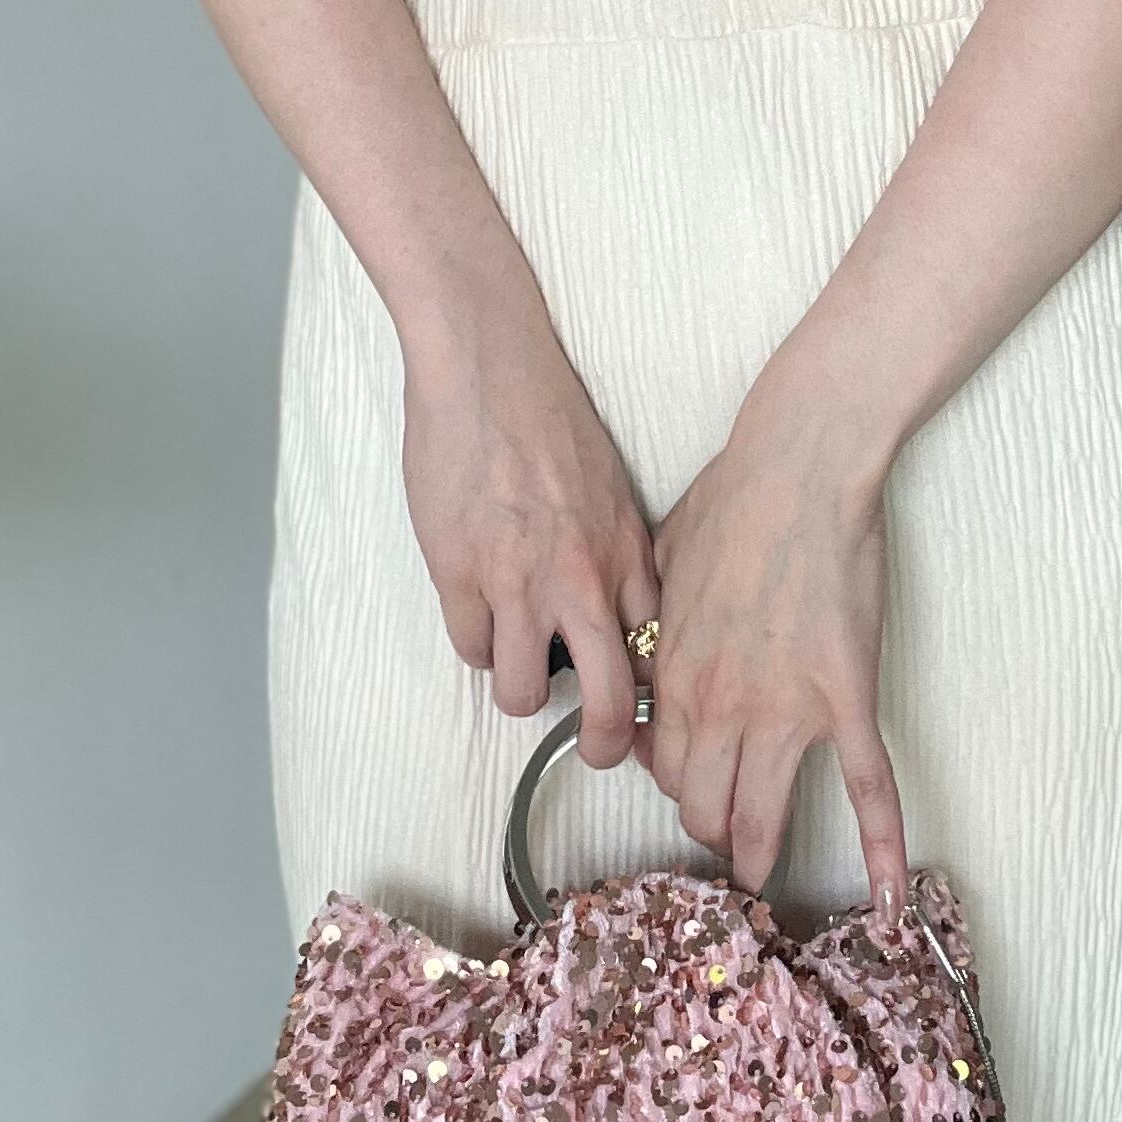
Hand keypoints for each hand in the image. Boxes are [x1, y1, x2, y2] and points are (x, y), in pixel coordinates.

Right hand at [400, 318, 658, 771]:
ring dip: (519, 688)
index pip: (660, 655)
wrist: (489, 366)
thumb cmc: (549, 415)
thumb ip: (620, 549)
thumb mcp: (612, 485)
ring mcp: (519, 583)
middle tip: (599, 754)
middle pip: (613, 706)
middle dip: (609, 748)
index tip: (650, 708)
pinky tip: (477, 609)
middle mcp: (583, 579)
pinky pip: (470, 649)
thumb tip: (622, 604)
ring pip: (523, 694)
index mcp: (629, 552)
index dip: (657, 694)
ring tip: (516, 661)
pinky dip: (474, 641)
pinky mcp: (460, 575)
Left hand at [645, 372, 907, 911]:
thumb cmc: (733, 498)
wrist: (801, 468)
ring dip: (761, 853)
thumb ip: (649, 621)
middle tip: (728, 841)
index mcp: (672, 674)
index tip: (692, 786)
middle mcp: (720, 707)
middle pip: (705, 808)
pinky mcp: (848, 699)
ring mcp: (787, 710)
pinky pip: (868, 788)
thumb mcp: (659, 563)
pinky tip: (889, 902)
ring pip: (765, 816)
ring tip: (764, 879)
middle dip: (714, 832)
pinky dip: (879, 849)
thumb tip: (638, 648)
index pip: (662, 769)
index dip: (677, 784)